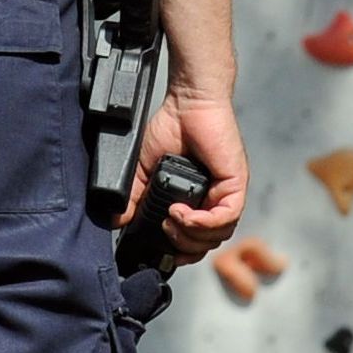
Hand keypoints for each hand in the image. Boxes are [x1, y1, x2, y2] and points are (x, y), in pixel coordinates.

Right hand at [124, 91, 245, 261]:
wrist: (188, 101)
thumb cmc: (173, 126)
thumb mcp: (146, 168)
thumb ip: (135, 195)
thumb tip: (117, 220)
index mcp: (200, 198)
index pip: (198, 238)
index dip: (182, 249)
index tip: (164, 251)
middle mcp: (217, 198)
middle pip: (209, 242)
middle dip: (185, 245)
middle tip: (165, 230)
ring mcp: (228, 191)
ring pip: (220, 234)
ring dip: (192, 234)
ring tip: (172, 218)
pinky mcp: (235, 182)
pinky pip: (226, 216)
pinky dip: (204, 222)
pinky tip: (183, 212)